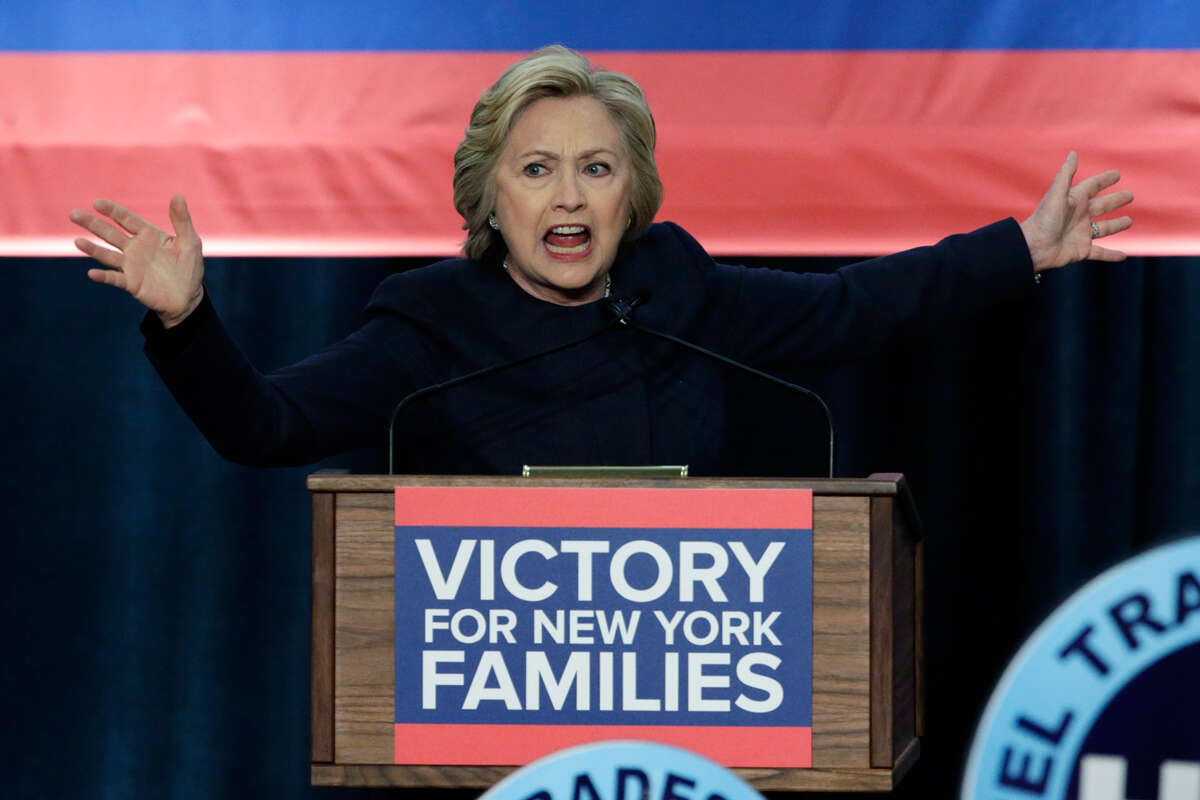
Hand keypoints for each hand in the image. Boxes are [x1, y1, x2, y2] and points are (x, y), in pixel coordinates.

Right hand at [70, 195, 204, 326]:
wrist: (188, 297)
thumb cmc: (189, 267)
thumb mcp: (190, 241)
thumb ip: (182, 220)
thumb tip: (178, 195)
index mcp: (148, 235)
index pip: (127, 219)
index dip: (113, 211)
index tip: (98, 203)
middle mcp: (135, 248)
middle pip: (110, 233)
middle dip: (93, 224)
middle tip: (74, 214)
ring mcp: (131, 266)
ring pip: (108, 254)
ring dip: (93, 249)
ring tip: (78, 242)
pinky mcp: (131, 283)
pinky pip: (115, 278)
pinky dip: (104, 276)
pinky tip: (92, 273)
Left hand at [1019, 152, 1132, 271]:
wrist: (1032, 247)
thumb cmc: (1043, 220)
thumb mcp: (1056, 195)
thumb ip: (1065, 174)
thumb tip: (1073, 153)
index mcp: (1074, 201)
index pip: (1092, 187)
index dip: (1104, 180)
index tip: (1117, 174)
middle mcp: (1079, 216)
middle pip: (1102, 206)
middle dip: (1115, 201)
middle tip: (1130, 195)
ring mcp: (1081, 234)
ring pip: (1104, 229)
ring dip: (1116, 225)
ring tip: (1129, 221)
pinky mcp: (1082, 250)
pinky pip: (1100, 253)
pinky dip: (1112, 255)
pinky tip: (1123, 256)